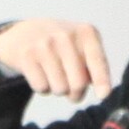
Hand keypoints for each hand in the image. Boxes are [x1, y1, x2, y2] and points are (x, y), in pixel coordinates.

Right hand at [0, 17, 118, 101]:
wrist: (25, 33)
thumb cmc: (62, 45)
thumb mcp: (83, 46)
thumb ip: (96, 65)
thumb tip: (103, 92)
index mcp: (86, 33)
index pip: (97, 61)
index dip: (102, 80)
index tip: (104, 95)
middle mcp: (66, 36)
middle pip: (78, 83)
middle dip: (76, 94)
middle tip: (72, 90)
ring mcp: (45, 44)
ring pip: (60, 89)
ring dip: (59, 90)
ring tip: (55, 76)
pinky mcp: (27, 55)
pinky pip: (42, 88)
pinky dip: (43, 88)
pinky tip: (41, 74)